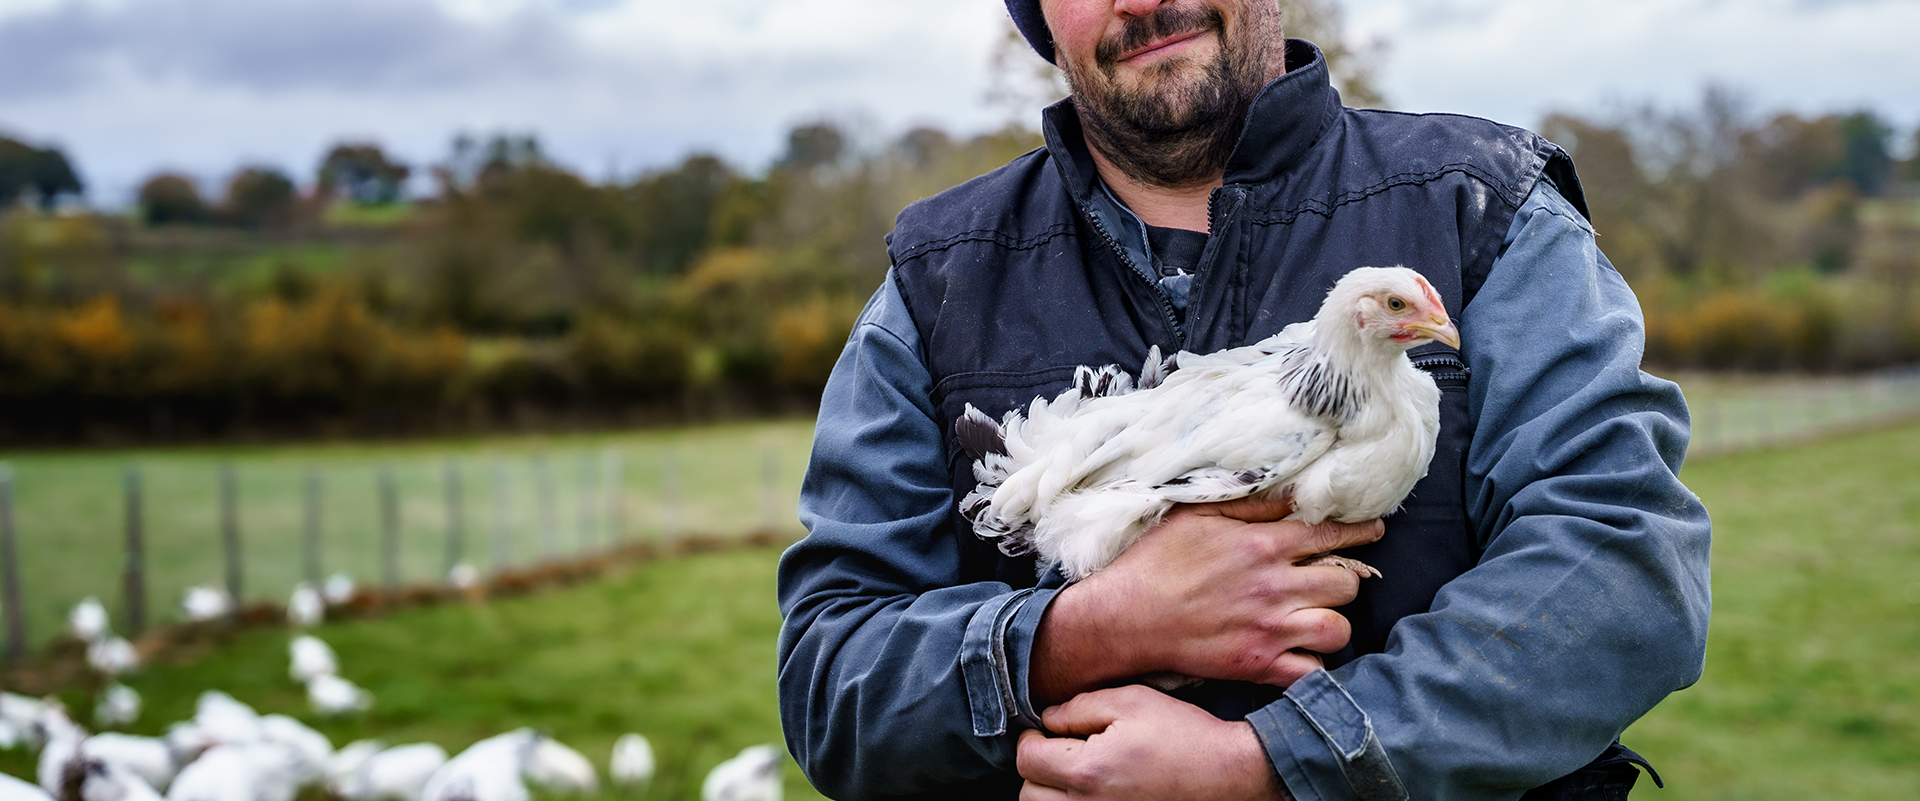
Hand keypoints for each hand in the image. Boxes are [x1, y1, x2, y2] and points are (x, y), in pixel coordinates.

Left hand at [1017, 685, 1285, 800]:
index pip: (1027, 759)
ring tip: (1078, 773)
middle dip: (1038, 769)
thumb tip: (1047, 719)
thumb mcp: (1132, 701)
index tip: (1047, 730)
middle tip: (1062, 751)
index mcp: (1089, 771)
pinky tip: (1095, 791)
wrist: (1230, 774)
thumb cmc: (1184, 734)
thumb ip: (1080, 707)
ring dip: (1051, 792)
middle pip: (1029, 794)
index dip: (1031, 738)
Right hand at [1031, 495, 1381, 704]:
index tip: (1373, 530)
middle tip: (1330, 579)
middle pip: (1346, 584)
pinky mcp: (1258, 665)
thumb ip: (1252, 504)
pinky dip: (1313, 665)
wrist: (1124, 617)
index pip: (1332, 535)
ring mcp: (1269, 629)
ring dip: (1333, 622)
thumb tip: (1296, 495)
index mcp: (1264, 545)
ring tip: (1317, 616)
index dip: (1360, 531)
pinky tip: (1302, 653)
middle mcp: (1275, 587)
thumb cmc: (1156, 561)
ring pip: (1338, 629)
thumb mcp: (1198, 514)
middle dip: (1344, 579)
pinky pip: (1311, 672)